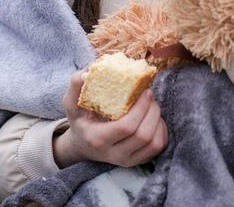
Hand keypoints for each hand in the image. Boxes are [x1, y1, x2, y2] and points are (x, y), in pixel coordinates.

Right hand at [52, 70, 167, 168]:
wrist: (82, 145)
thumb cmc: (80, 120)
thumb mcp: (71, 103)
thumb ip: (76, 86)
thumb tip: (89, 71)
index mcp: (98, 139)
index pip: (126, 127)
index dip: (141, 108)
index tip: (145, 91)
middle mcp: (113, 154)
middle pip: (143, 135)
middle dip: (152, 111)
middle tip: (150, 94)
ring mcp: (127, 160)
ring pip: (154, 143)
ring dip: (158, 120)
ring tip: (152, 105)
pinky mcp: (137, 161)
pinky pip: (158, 148)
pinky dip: (162, 130)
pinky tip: (154, 118)